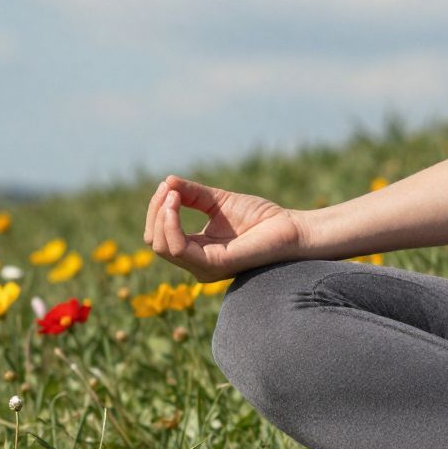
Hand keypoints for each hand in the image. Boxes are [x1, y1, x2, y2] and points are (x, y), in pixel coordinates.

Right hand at [143, 175, 307, 282]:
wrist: (291, 229)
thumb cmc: (261, 218)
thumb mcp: (219, 201)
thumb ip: (192, 195)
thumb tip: (166, 181)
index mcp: (197, 250)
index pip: (160, 236)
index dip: (157, 210)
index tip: (166, 185)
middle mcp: (197, 263)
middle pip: (155, 242)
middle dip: (156, 211)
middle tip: (168, 188)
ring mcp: (204, 267)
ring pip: (162, 246)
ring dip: (161, 215)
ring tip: (172, 195)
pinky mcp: (214, 264)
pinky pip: (179, 248)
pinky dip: (171, 224)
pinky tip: (177, 203)